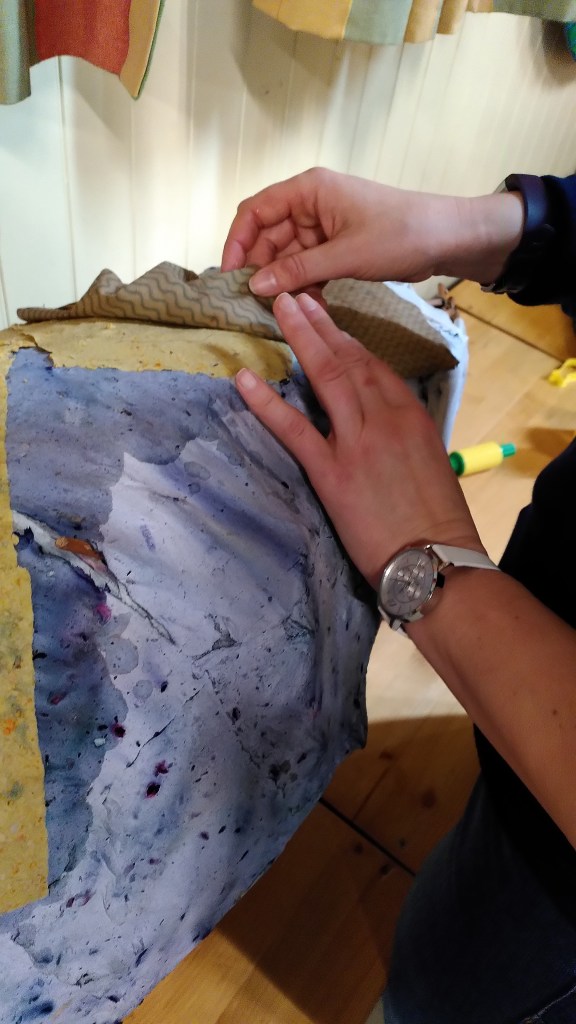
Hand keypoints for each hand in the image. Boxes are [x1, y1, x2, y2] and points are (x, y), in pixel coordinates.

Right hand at [222, 167, 523, 296]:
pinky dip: (303, 283)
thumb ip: (297, 269)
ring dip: (282, 280)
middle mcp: (310, 203)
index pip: (255, 211)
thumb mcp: (344, 255)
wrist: (446, 238)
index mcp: (308, 190)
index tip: (230, 277)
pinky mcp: (336, 245)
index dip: (237, 242)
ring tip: (278, 308)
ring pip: (286, 254)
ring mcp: (323, 224)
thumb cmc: (399, 235)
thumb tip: (255, 286)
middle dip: (260, 267)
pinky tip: (303, 305)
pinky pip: (307, 264)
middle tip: (253, 303)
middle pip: (267, 235)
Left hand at [235, 292, 482, 588]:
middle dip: (319, 323)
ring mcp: (357, 441)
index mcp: (409, 414)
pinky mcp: (332, 472)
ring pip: (326, 377)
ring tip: (279, 309)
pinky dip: (266, 402)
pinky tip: (244, 379)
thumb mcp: (427, 460)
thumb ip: (400, 432)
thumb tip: (378, 421)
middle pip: (347, 359)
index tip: (325, 314)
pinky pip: (294, 429)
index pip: (372, 364)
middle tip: (295, 294)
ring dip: (301, 339)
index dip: (344, 336)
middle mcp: (384, 417)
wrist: (435, 557)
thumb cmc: (436, 517)